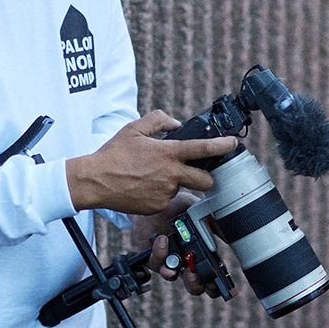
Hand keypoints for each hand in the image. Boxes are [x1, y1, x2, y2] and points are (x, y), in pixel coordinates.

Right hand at [66, 110, 236, 216]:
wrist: (95, 181)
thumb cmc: (113, 154)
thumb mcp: (134, 129)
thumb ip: (158, 120)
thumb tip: (175, 123)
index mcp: (168, 153)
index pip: (204, 148)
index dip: (223, 145)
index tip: (233, 144)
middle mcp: (171, 175)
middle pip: (206, 181)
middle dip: (206, 177)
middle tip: (196, 172)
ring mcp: (165, 193)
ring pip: (182, 189)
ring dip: (175, 184)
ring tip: (152, 177)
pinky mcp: (157, 206)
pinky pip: (166, 200)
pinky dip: (159, 194)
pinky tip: (143, 187)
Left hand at [134, 206, 217, 298]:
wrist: (155, 199)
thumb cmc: (178, 206)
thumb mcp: (199, 210)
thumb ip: (214, 223)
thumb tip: (230, 237)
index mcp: (202, 253)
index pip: (212, 277)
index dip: (217, 286)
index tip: (220, 284)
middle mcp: (185, 261)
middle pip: (194, 285)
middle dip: (196, 284)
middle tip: (195, 274)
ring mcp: (167, 260)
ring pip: (171, 276)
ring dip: (174, 273)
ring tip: (177, 262)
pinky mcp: (151, 256)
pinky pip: (155, 262)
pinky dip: (160, 252)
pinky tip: (163, 239)